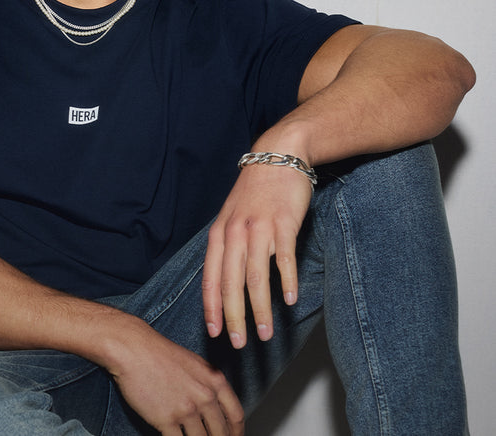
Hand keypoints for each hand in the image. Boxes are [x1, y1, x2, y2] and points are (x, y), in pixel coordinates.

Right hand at [109, 321, 243, 434]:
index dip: (236, 433)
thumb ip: (208, 385)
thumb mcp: (194, 364)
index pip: (236, 416)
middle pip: (221, 434)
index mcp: (215, 380)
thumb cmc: (160, 354)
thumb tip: (214, 408)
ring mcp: (186, 409)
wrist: (134, 349)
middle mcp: (205, 395)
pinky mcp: (166, 420)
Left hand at [202, 162, 312, 347]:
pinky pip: (284, 258)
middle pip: (230, 282)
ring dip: (260, 309)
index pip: (210, 277)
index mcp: (220, 233)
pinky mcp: (283, 223)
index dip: (211, 307)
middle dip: (234, 317)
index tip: (215, 332)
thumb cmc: (255, 192)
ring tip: (265, 333)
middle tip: (239, 344)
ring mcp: (259, 227)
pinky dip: (286, 281)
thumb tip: (226, 281)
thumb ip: (228, 246)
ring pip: (255, 276)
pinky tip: (290, 301)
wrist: (277, 156)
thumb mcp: (232, 216)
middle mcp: (235, 232)